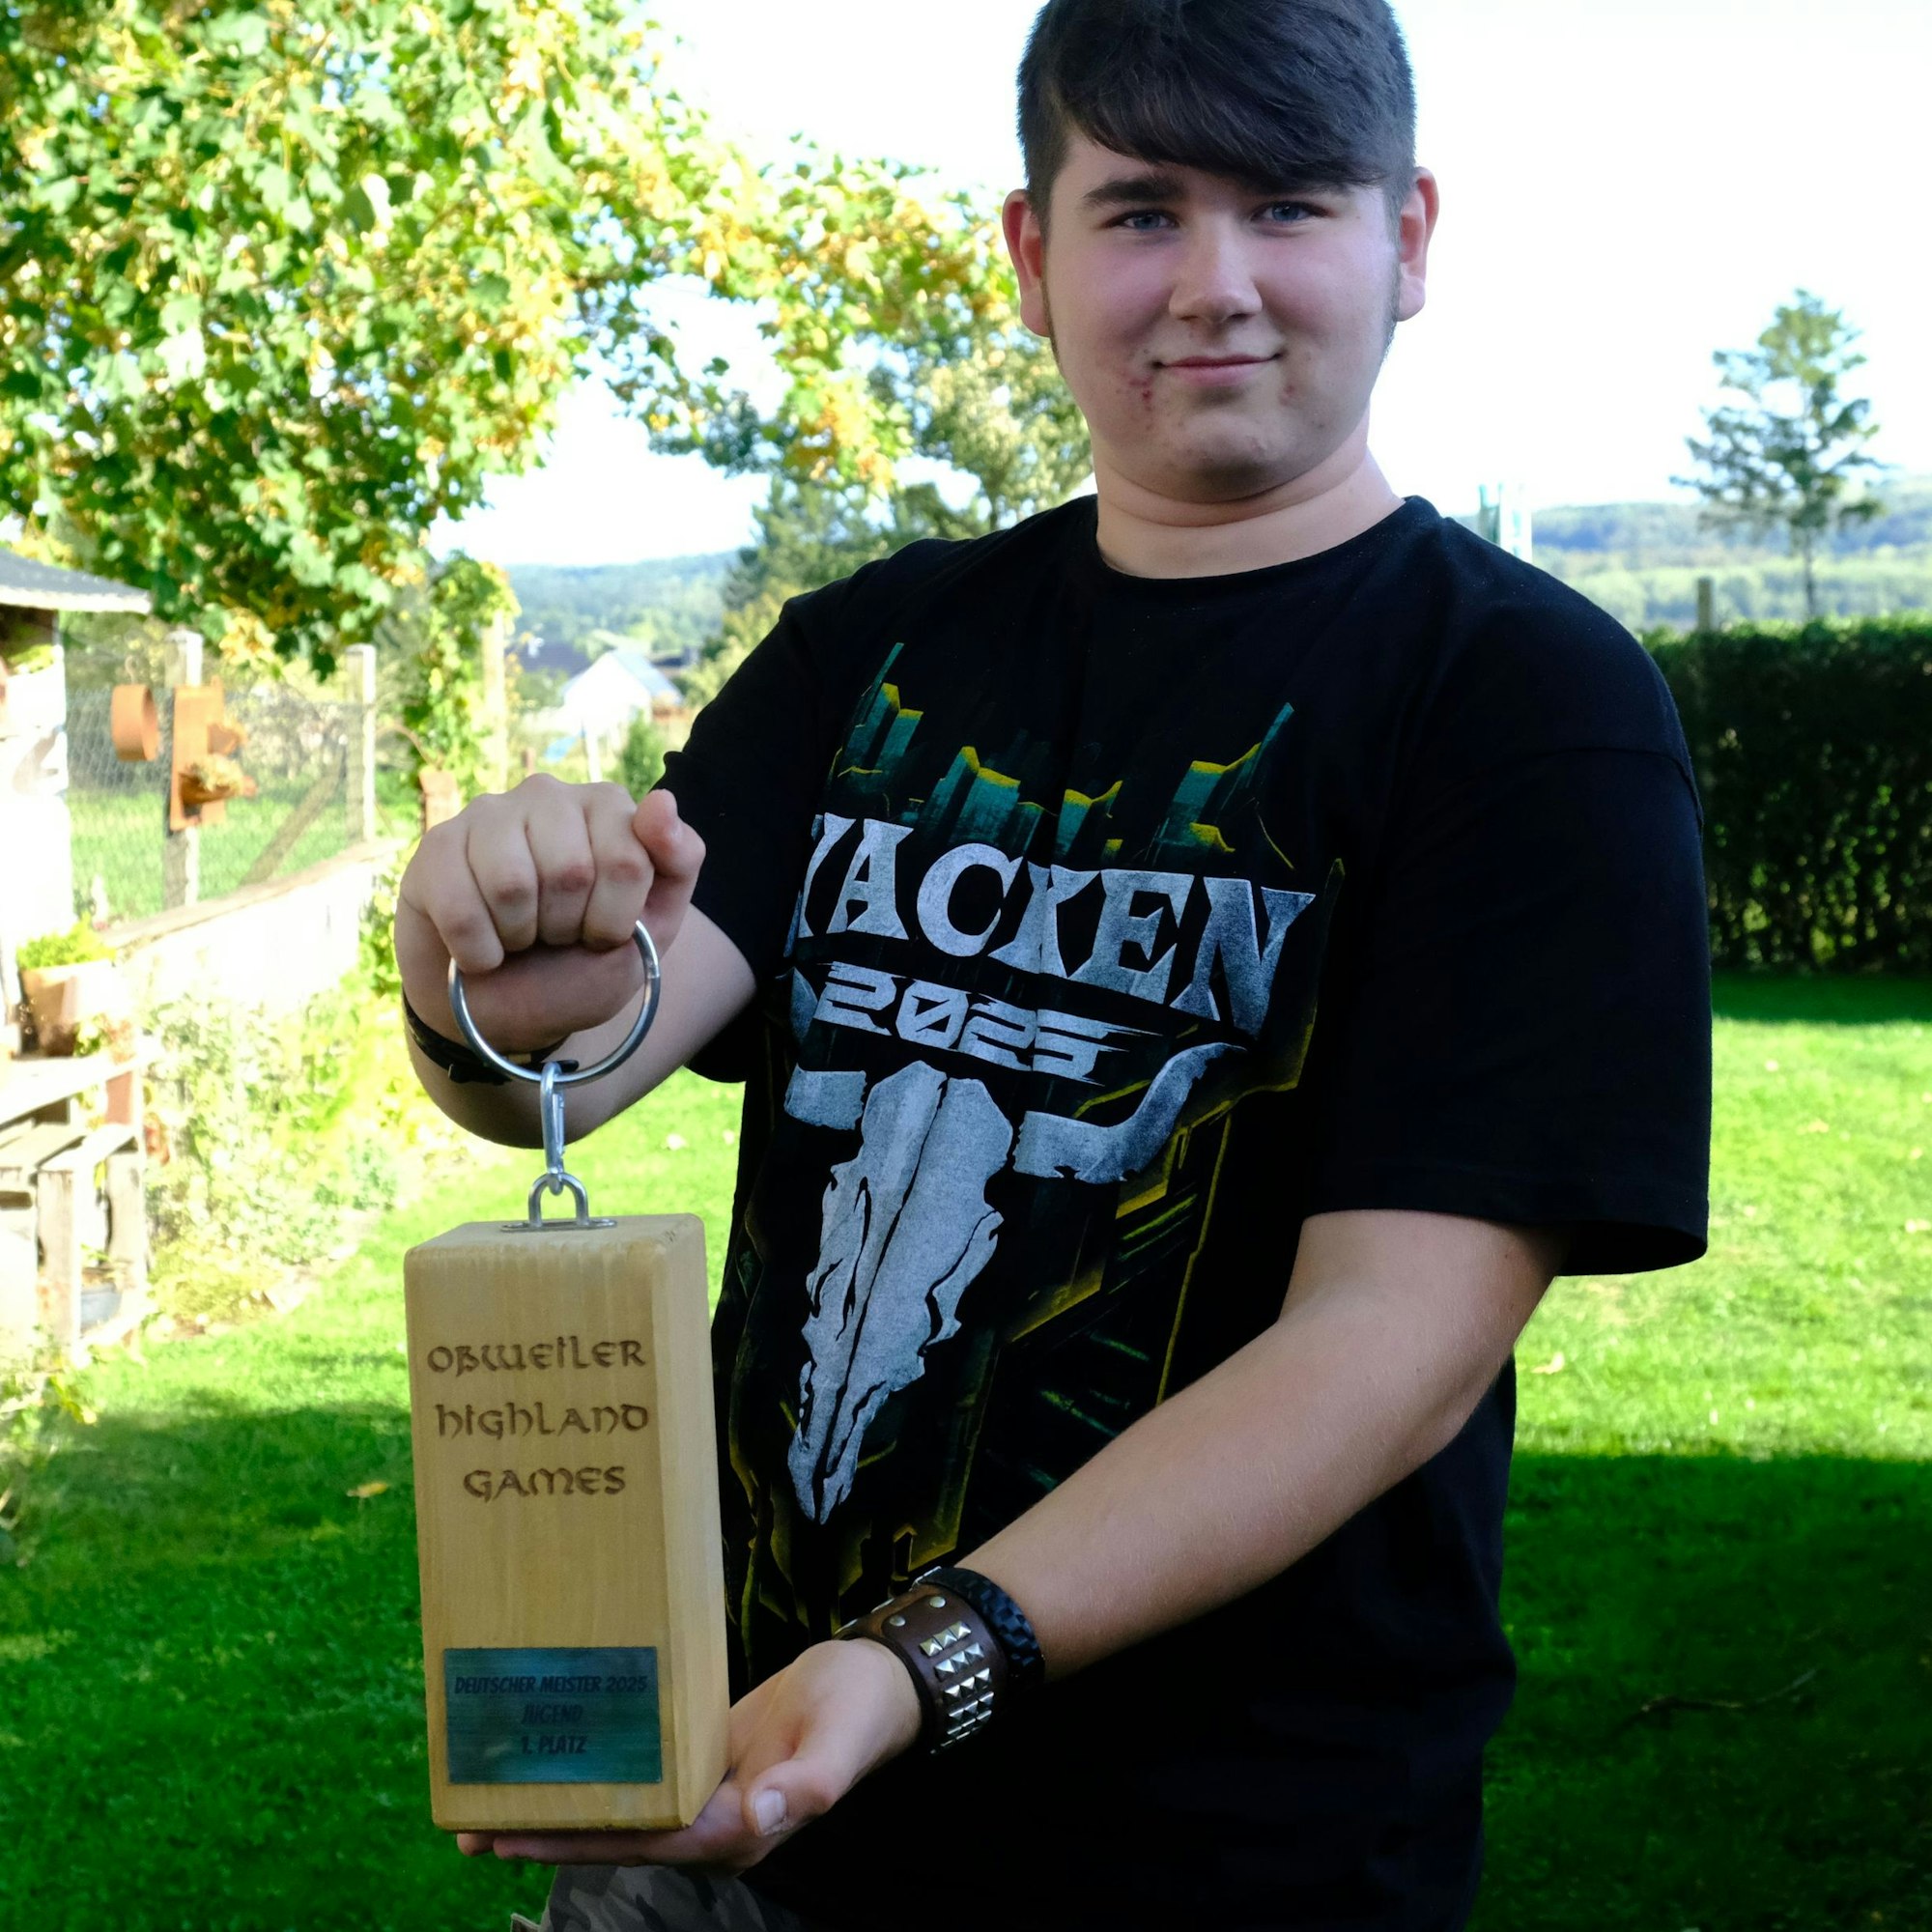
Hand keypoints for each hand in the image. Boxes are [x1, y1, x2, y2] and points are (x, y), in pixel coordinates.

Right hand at [397, 776, 703, 1052]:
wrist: (505, 1012)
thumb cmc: (580, 964)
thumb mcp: (651, 930)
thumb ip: (678, 863)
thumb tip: (661, 799)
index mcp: (608, 808)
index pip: (628, 859)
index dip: (615, 920)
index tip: (602, 932)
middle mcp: (548, 796)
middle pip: (570, 870)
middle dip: (566, 928)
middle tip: (554, 935)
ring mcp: (488, 814)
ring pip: (512, 884)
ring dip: (519, 937)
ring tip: (518, 936)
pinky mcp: (436, 846)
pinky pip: (460, 908)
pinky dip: (478, 953)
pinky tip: (480, 950)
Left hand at [457, 1638, 922, 1876]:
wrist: (879, 1680)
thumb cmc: (860, 1709)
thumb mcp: (837, 1741)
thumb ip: (807, 1782)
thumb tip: (760, 1811)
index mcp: (738, 1829)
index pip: (640, 1843)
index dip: (573, 1841)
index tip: (510, 1832)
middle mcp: (714, 1824)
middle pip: (616, 1836)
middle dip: (545, 1832)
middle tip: (468, 1825)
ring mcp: (707, 1796)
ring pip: (622, 1809)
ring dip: (561, 1806)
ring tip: (491, 1800)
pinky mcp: (705, 1763)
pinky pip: (642, 1776)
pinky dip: (599, 1771)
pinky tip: (562, 1756)